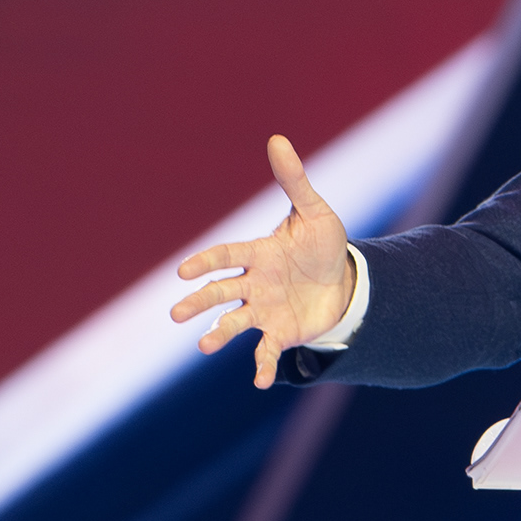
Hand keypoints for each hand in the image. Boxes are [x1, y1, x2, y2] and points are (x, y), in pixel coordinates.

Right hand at [172, 135, 357, 389]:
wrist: (344, 281)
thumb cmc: (322, 244)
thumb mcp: (314, 212)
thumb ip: (294, 181)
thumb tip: (277, 139)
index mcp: (258, 253)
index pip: (226, 256)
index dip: (205, 262)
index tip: (183, 271)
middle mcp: (254, 283)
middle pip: (220, 292)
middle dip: (199, 301)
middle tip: (176, 313)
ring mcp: (264, 310)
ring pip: (234, 322)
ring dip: (218, 333)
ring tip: (204, 345)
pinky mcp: (279, 332)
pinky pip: (265, 350)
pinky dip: (261, 365)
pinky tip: (258, 381)